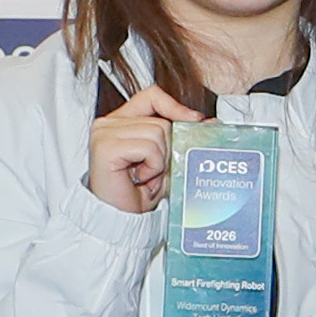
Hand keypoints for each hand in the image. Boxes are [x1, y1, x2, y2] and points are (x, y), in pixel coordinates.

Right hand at [83, 79, 196, 215]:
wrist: (119, 220)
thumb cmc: (137, 194)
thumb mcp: (163, 160)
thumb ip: (179, 138)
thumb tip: (210, 122)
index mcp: (121, 121)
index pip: (151, 96)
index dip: (175, 106)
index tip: (193, 120)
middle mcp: (109, 124)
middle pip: (160, 120)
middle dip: (167, 149)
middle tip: (155, 171)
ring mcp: (105, 133)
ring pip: (158, 132)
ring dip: (159, 161)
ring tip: (146, 177)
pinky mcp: (106, 146)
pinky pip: (149, 147)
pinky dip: (152, 165)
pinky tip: (140, 178)